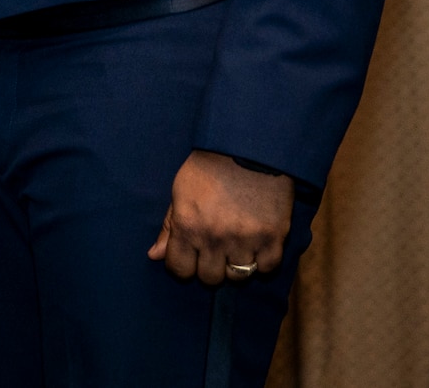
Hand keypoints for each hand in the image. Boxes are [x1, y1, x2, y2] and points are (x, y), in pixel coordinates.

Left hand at [147, 149, 293, 283]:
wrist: (248, 148)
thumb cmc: (208, 168)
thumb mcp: (180, 191)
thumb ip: (169, 226)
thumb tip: (154, 255)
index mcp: (188, 226)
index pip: (179, 269)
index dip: (182, 266)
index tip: (189, 257)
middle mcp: (215, 239)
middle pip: (210, 278)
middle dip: (209, 267)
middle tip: (214, 250)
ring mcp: (246, 241)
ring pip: (238, 277)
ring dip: (235, 266)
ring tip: (236, 248)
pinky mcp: (274, 238)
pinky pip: (267, 268)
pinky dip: (262, 262)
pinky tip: (257, 246)